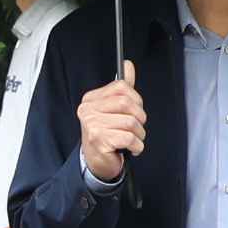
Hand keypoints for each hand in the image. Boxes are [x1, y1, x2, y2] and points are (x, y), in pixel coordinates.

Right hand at [76, 64, 146, 181]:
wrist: (97, 162)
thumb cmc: (107, 134)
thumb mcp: (114, 109)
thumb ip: (122, 88)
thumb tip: (127, 65)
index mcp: (91, 99)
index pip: (121, 87)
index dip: (136, 99)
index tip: (134, 110)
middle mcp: (88, 110)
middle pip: (127, 103)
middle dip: (139, 118)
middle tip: (136, 127)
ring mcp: (92, 125)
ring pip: (131, 122)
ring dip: (139, 134)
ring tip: (132, 140)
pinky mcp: (99, 140)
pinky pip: (129, 138)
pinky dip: (137, 146)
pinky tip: (130, 148)